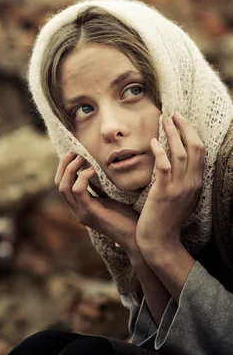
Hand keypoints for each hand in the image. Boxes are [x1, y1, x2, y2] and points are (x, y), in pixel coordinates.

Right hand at [55, 152, 139, 257]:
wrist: (137, 237)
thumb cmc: (128, 217)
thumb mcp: (110, 197)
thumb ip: (100, 186)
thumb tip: (97, 165)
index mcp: (80, 206)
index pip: (61, 184)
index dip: (64, 167)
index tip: (74, 152)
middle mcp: (77, 210)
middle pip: (58, 184)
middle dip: (64, 164)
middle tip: (74, 151)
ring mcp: (82, 213)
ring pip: (64, 187)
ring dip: (71, 168)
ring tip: (82, 158)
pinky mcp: (90, 213)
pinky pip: (79, 190)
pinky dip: (83, 176)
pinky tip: (93, 170)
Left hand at [136, 112, 203, 263]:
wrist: (159, 240)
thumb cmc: (165, 217)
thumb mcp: (179, 194)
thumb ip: (179, 177)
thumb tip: (174, 157)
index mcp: (196, 181)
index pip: (199, 150)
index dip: (191, 131)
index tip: (180, 119)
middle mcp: (191, 182)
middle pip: (194, 147)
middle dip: (184, 127)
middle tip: (173, 113)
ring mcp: (178, 187)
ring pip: (180, 154)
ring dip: (172, 134)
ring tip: (163, 121)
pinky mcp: (164, 192)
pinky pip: (164, 167)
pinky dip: (160, 153)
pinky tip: (154, 142)